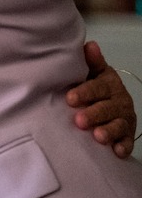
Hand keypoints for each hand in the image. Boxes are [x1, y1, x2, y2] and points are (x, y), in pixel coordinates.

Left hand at [66, 41, 136, 158]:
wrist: (110, 103)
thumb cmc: (94, 86)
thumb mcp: (93, 72)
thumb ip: (91, 62)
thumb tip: (90, 45)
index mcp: (109, 84)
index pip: (98, 87)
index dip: (85, 92)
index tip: (70, 98)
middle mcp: (120, 101)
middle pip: (107, 108)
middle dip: (94, 114)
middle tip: (79, 120)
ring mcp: (124, 119)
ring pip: (118, 125)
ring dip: (109, 131)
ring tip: (98, 136)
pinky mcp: (127, 135)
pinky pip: (128, 142)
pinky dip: (123, 147)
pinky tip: (117, 152)